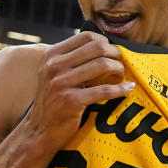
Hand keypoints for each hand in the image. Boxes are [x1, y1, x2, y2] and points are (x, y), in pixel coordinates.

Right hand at [27, 30, 132, 150]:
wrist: (39, 130)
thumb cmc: (52, 101)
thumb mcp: (53, 74)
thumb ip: (70, 59)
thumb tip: (101, 45)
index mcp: (51, 55)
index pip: (86, 36)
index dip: (105, 42)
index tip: (111, 53)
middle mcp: (54, 66)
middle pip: (97, 47)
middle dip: (115, 54)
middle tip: (120, 63)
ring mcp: (61, 83)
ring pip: (102, 65)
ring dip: (118, 69)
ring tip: (121, 76)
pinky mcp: (71, 101)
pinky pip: (104, 90)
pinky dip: (120, 89)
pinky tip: (128, 88)